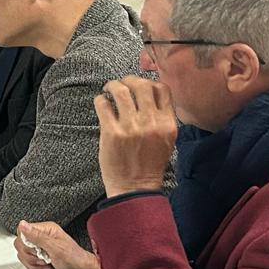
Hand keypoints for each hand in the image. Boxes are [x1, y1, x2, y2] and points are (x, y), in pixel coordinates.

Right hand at [15, 221, 103, 268]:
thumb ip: (37, 236)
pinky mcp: (40, 262)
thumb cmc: (76, 261)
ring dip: (34, 264)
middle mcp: (41, 239)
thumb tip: (23, 224)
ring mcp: (40, 251)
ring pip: (23, 256)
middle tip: (44, 258)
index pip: (22, 232)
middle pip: (20, 245)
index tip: (37, 250)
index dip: (26, 243)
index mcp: (46, 230)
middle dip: (31, 256)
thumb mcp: (56, 247)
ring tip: (47, 264)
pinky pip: (28, 265)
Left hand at [94, 78, 177, 197]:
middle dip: (130, 80)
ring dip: (112, 85)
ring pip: (121, 90)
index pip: (162, 89)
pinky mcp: (111, 132)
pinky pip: (104, 104)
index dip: (150, 82)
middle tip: (122, 84)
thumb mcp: (166, 141)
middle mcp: (150, 122)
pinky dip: (101, 100)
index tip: (141, 85)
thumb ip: (162, 118)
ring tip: (109, 89)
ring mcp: (130, 126)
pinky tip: (102, 103)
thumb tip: (150, 95)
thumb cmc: (150, 165)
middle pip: (141, 85)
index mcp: (167, 124)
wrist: (134, 188)